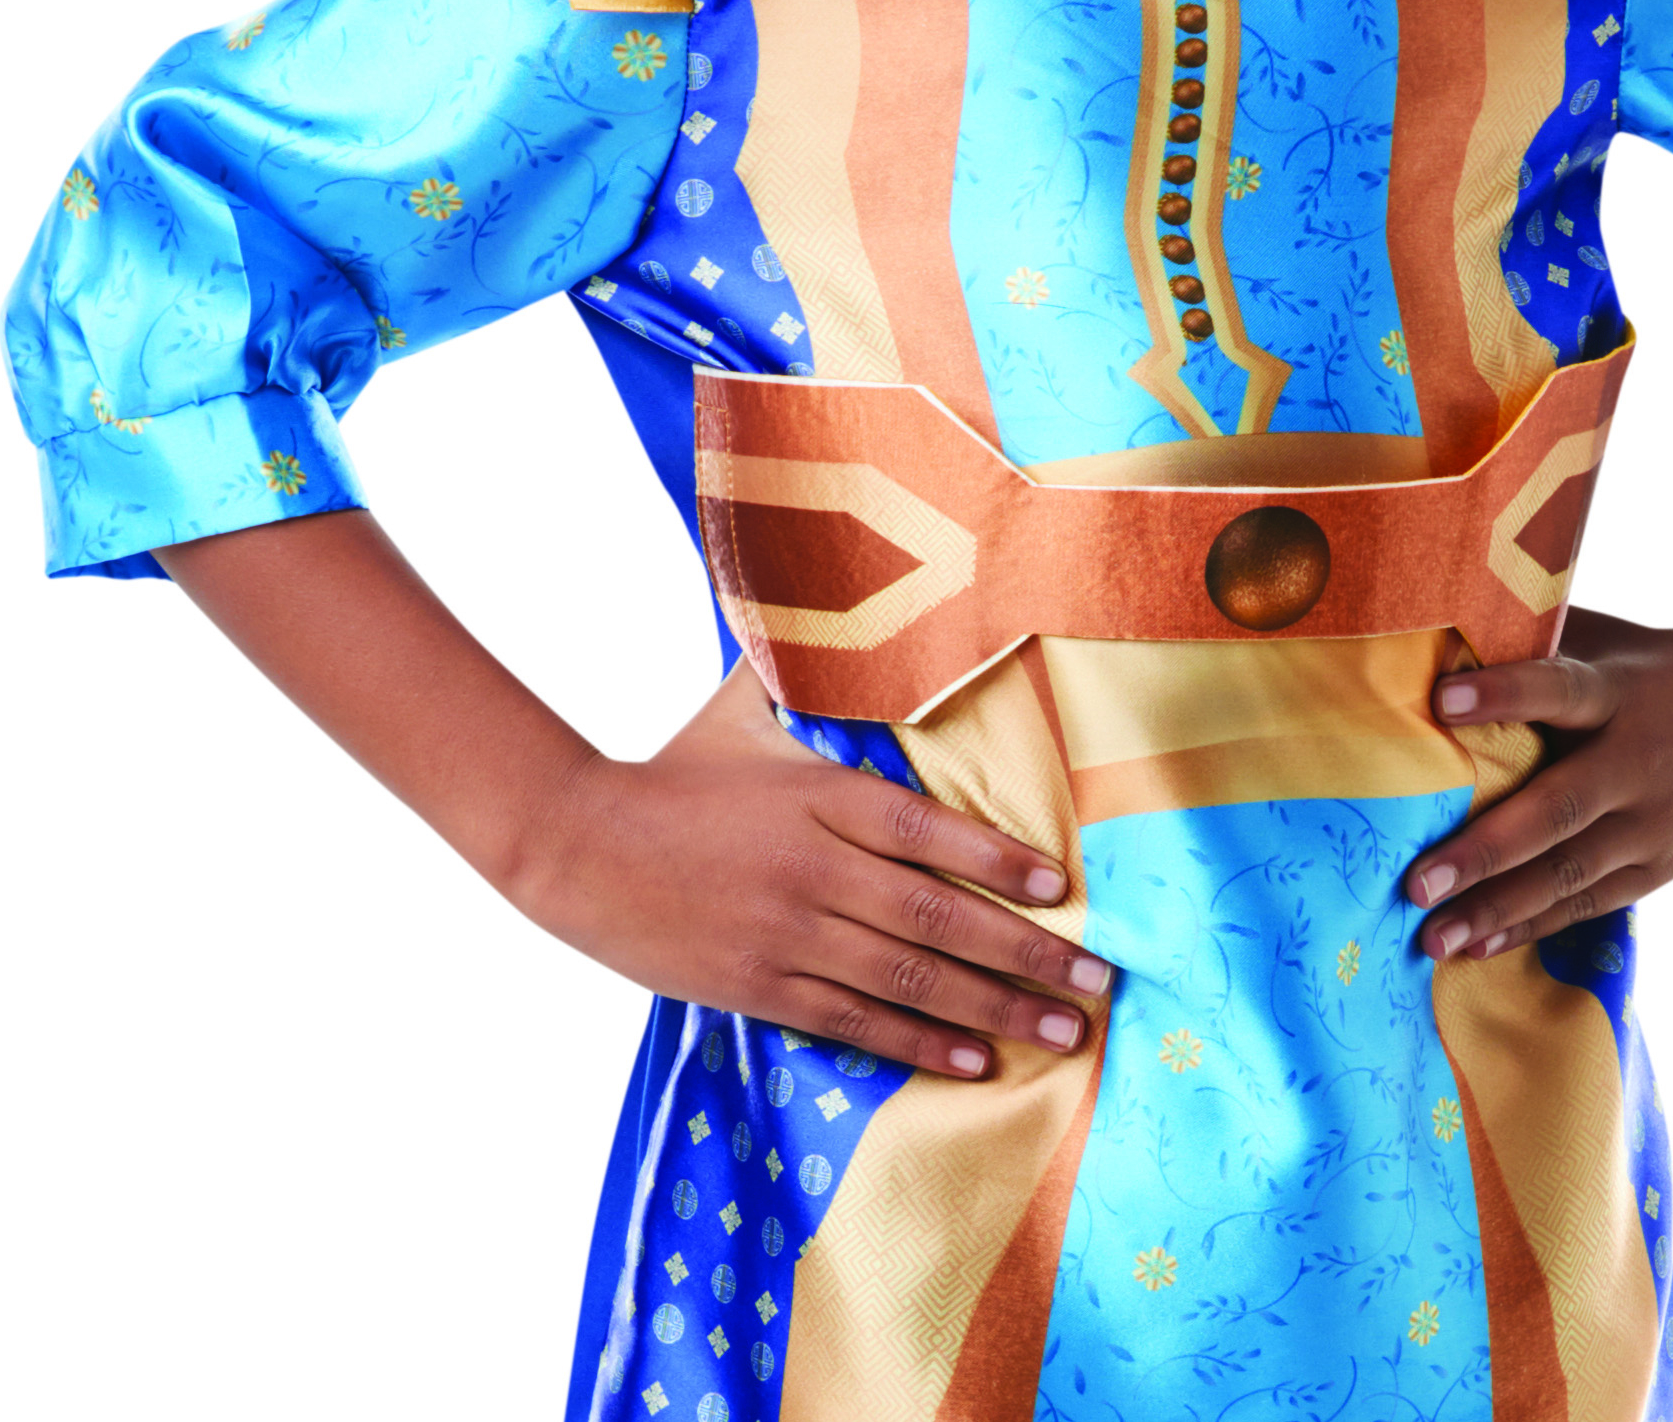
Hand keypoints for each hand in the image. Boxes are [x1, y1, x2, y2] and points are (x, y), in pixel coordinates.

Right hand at [512, 663, 1109, 1078]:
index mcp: (820, 796)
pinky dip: (918, 1041)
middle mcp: (815, 867)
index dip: (998, 860)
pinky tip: (974, 1060)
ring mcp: (788, 932)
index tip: (1064, 888)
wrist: (573, 844)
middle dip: (1030, 954)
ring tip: (1062, 1033)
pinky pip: (854, 1019)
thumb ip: (809, 679)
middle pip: (938, 916)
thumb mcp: (743, 713)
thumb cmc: (674, 774)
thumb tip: (855, 613)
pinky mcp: (759, 984)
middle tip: (1100, 981)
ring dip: (995, 1008)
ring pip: (910, 977)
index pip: (926, 832)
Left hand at [1404, 607, 1672, 958]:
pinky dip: (1532, 925)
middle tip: (1415, 884)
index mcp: (1618, 694)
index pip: (1558, 689)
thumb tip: (1432, 635)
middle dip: (1484, 852)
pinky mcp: (1661, 865)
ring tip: (1430, 937)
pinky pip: (1588, 902)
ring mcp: (1653, 823)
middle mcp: (1637, 763)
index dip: (1504, 694)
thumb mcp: (1608, 641)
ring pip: (1568, 873)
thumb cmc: (1660, 664)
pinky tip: (1477, 946)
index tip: (1441, 700)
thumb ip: (1532, 641)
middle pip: (1557, 811)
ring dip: (1496, 909)